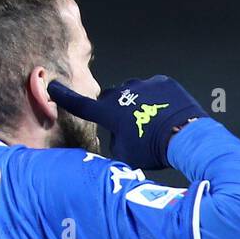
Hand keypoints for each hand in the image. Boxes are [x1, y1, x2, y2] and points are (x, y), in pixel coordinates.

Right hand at [49, 75, 207, 170]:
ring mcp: (143, 85)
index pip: (81, 105)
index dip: (64, 97)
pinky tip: (165, 114)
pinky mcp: (162, 82)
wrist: (187, 134)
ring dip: (136, 104)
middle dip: (114, 109)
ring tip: (151, 121)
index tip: (53, 86)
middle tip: (129, 126)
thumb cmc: (153, 150)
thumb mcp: (126, 156)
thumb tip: (116, 135)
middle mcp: (122, 93)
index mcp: (109, 112)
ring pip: (133, 92)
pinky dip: (156, 100)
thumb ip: (115, 144)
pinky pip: (154, 89)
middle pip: (111, 99)